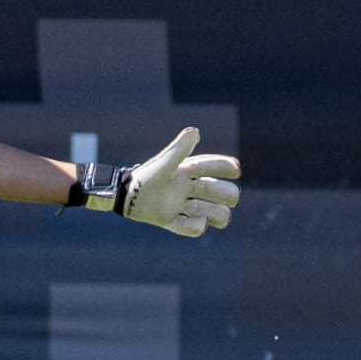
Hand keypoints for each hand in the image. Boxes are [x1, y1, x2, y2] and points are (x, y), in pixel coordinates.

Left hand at [121, 127, 240, 235]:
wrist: (124, 196)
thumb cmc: (146, 176)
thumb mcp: (164, 163)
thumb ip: (179, 150)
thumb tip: (195, 131)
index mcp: (187, 172)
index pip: (212, 166)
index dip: (225, 167)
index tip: (236, 169)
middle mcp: (188, 188)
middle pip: (218, 192)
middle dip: (228, 195)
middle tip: (231, 199)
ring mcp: (181, 205)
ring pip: (211, 212)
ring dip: (218, 214)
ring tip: (215, 216)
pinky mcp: (171, 220)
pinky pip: (190, 228)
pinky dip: (196, 227)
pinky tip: (198, 224)